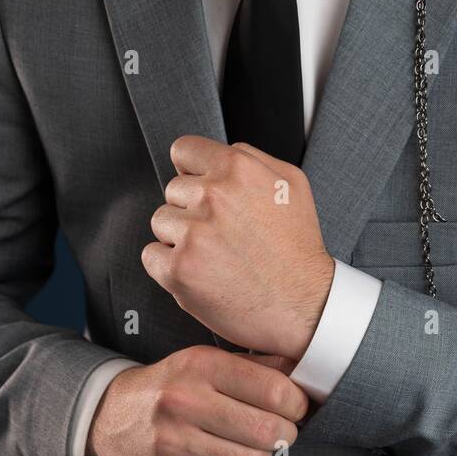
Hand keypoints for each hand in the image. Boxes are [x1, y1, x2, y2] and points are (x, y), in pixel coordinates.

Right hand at [86, 346, 309, 455]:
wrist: (110, 418)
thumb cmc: (172, 386)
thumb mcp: (206, 360)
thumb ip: (256, 365)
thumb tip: (304, 368)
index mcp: (200, 365)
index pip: (273, 390)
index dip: (297, 403)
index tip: (296, 406)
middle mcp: (184, 402)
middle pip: (267, 431)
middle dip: (285, 433)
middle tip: (281, 429)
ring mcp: (173, 444)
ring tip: (254, 445)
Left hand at [143, 136, 334, 357]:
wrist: (304, 305)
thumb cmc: (298, 247)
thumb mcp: (291, 182)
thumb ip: (251, 157)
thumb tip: (215, 154)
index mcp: (237, 168)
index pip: (183, 150)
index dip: (191, 170)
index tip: (198, 186)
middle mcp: (213, 196)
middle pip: (172, 189)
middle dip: (191, 208)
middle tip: (222, 231)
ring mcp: (193, 233)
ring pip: (161, 222)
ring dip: (180, 237)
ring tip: (214, 253)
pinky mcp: (179, 269)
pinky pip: (152, 256)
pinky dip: (168, 266)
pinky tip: (200, 271)